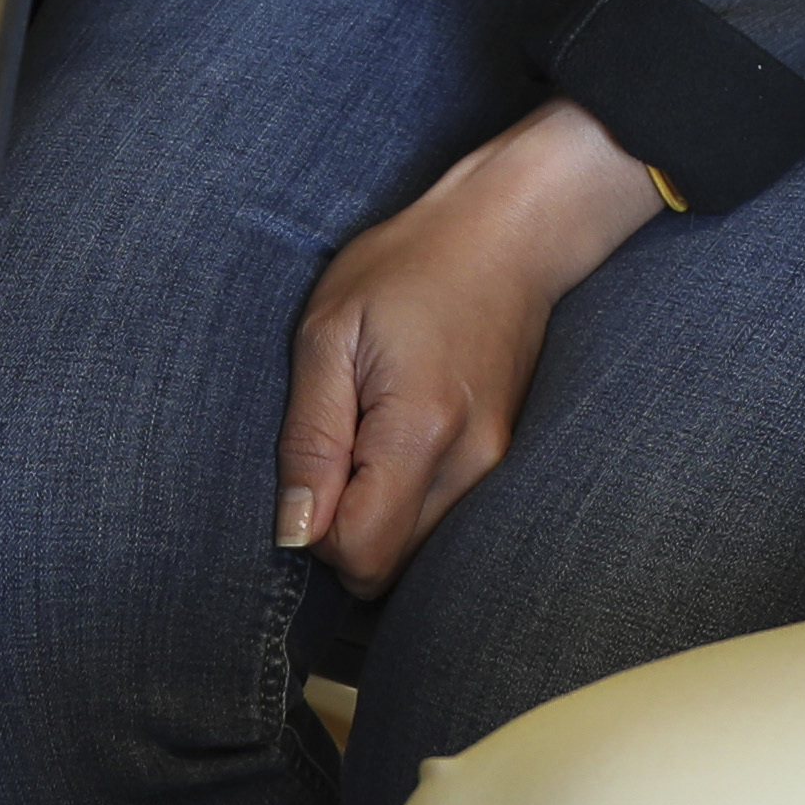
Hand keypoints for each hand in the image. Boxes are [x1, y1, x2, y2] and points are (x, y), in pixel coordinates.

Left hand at [275, 99, 668, 596]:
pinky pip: (444, 525)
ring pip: (417, 554)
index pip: (359, 554)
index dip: (314, 532)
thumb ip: (309, 439)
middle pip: (388, 570)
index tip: (310, 467)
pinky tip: (396, 451)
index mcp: (420, 431)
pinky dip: (407, 510)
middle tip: (333, 452)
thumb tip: (294, 532)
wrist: (510, 233)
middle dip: (342, 535)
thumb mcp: (329, 333)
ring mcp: (497, 469)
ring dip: (376, 524)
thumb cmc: (410, 266)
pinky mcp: (505, 463)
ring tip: (364, 443)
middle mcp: (472, 466)